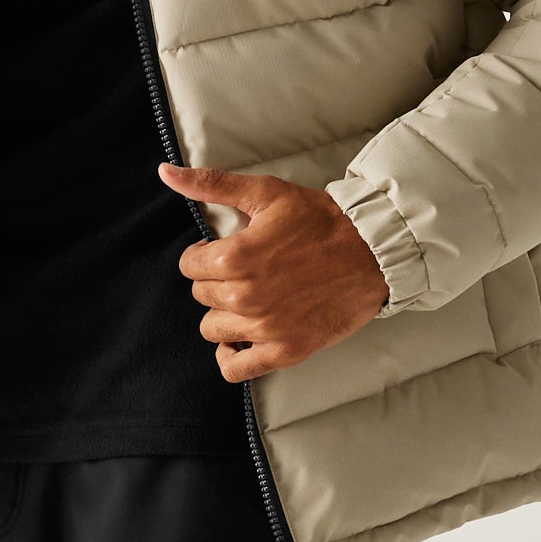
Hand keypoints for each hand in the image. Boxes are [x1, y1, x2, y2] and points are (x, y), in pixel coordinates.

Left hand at [162, 162, 389, 379]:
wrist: (375, 251)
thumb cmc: (321, 220)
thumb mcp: (266, 192)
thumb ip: (211, 184)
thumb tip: (165, 172)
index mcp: (234, 258)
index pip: (190, 266)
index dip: (205, 255)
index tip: (227, 251)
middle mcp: (244, 297)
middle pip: (201, 297)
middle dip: (217, 282)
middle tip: (247, 271)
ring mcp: (264, 328)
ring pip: (213, 330)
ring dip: (225, 315)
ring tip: (250, 300)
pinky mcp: (285, 351)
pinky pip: (235, 369)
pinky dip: (232, 357)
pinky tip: (243, 339)